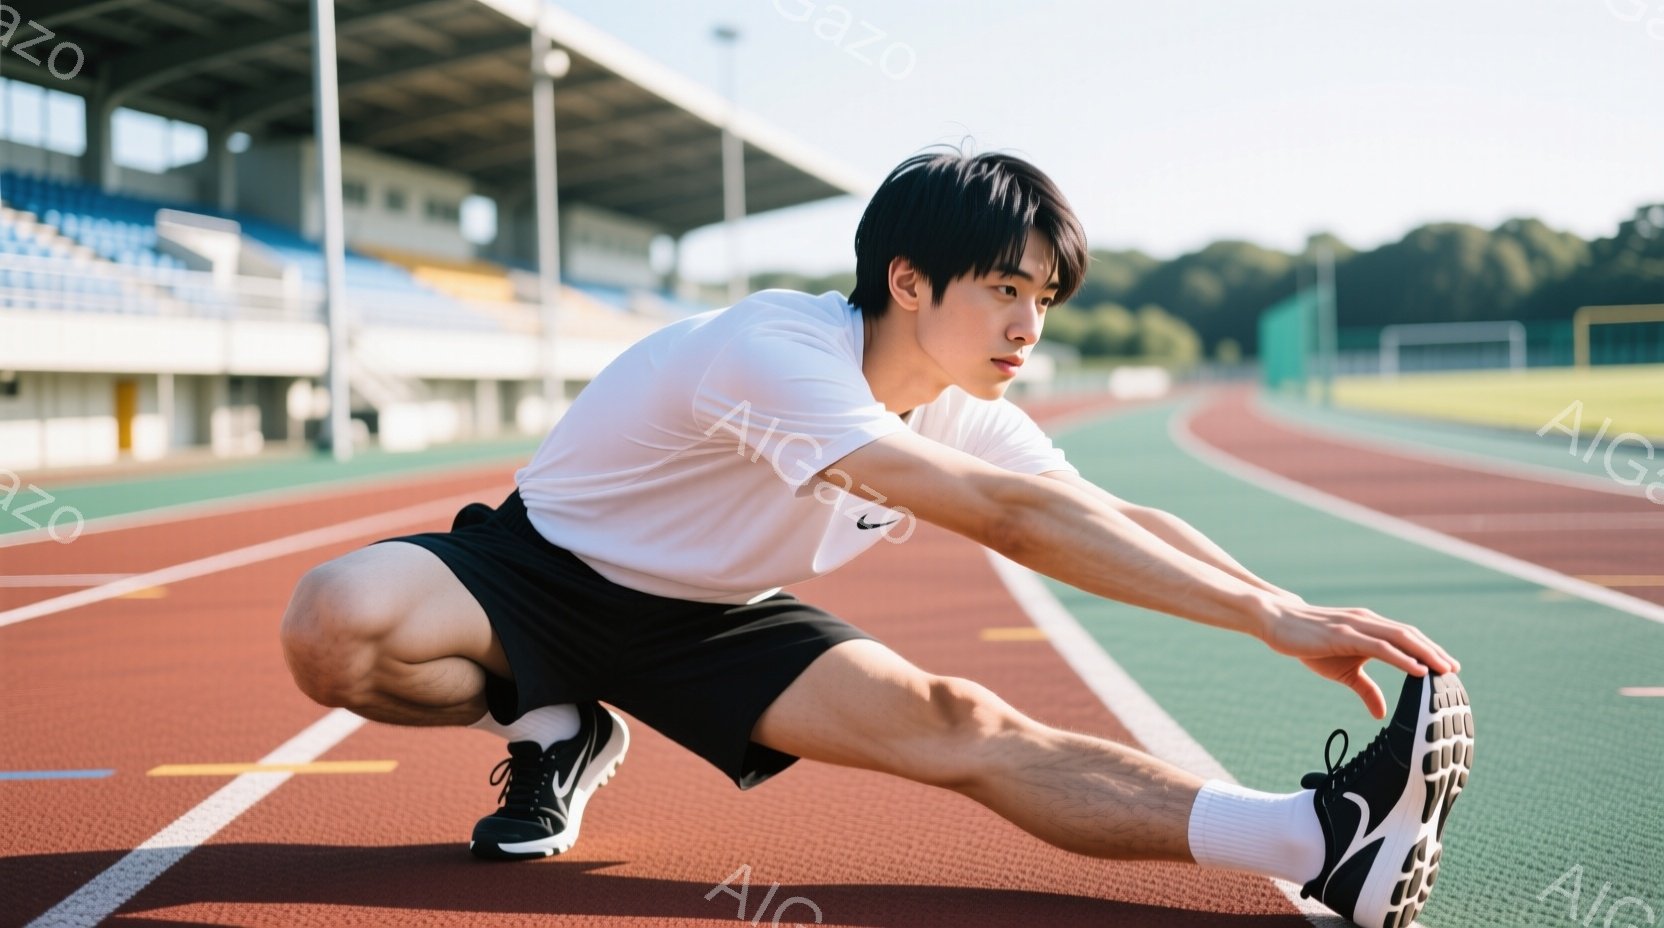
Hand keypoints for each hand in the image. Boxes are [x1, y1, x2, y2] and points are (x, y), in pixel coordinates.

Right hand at [1253, 597, 1460, 718]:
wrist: (1275, 621)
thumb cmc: (1308, 643)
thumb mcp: (1342, 671)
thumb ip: (1366, 689)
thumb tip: (1382, 713)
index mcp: (1369, 626)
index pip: (1407, 637)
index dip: (1430, 651)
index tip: (1449, 668)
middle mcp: (1367, 621)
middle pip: (1410, 635)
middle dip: (1435, 652)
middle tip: (1455, 671)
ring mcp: (1356, 625)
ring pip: (1400, 637)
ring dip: (1425, 653)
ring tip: (1445, 669)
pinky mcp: (1343, 633)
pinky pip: (1379, 645)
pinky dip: (1401, 656)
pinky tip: (1416, 668)